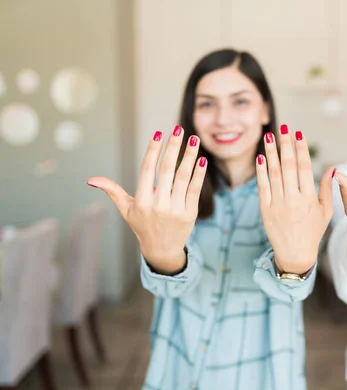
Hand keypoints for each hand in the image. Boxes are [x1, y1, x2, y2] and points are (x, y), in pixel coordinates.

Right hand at [87, 126, 207, 272]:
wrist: (162, 250)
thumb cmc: (142, 226)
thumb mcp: (126, 210)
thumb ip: (113, 191)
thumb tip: (91, 180)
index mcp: (141, 201)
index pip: (147, 170)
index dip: (153, 151)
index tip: (158, 134)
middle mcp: (158, 204)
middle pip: (166, 170)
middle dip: (173, 148)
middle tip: (178, 129)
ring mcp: (175, 209)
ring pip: (183, 177)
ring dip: (189, 156)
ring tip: (194, 139)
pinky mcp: (190, 213)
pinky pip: (194, 189)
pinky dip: (199, 173)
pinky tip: (202, 159)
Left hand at [256, 124, 333, 273]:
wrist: (295, 254)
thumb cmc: (313, 232)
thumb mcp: (325, 212)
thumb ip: (328, 189)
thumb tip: (332, 168)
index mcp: (309, 198)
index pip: (304, 168)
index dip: (301, 149)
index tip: (298, 133)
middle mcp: (292, 199)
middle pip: (288, 166)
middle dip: (285, 144)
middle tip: (283, 127)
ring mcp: (277, 204)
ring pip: (273, 173)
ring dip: (271, 153)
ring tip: (269, 136)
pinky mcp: (264, 210)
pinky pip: (262, 187)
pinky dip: (261, 171)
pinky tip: (260, 157)